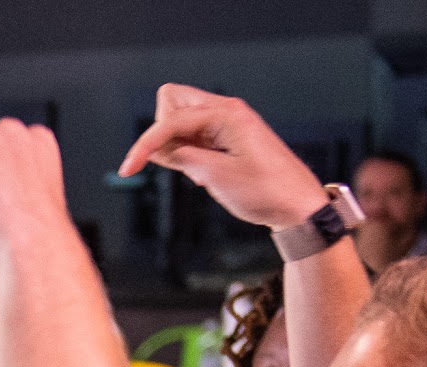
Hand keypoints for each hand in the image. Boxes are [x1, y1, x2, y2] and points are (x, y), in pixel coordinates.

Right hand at [118, 84, 327, 229]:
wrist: (298, 207)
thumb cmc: (268, 192)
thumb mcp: (218, 178)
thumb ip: (184, 158)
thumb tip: (159, 149)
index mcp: (226, 115)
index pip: (171, 120)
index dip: (145, 144)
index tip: (128, 169)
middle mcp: (226, 111)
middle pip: (172, 100)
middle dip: (160, 130)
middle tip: (169, 162)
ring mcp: (227, 123)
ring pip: (181, 116)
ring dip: (172, 141)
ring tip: (189, 172)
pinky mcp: (227, 137)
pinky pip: (194, 133)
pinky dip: (186, 149)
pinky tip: (198, 172)